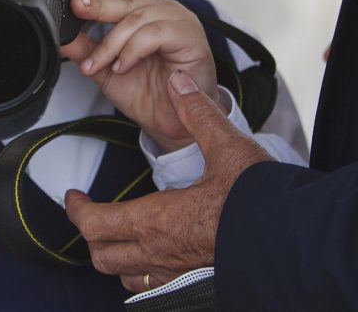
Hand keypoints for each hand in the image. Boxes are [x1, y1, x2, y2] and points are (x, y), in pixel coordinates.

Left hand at [60, 0, 220, 151]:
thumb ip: (84, 48)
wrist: (171, 121)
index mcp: (137, 12)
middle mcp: (157, 9)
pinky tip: (124, 65)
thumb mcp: (103, 68)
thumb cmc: (145, 91)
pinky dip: (133, 50)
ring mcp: (176, 19)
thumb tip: (60, 32)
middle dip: (96, 6)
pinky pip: (154, 33)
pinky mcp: (189, 34)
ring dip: (112, 44)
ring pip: (135, 18)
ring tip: (100, 64)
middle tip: (77, 7)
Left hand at [65, 70, 271, 292]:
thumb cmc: (261, 202)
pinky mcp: (194, 282)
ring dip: (112, 255)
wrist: (296, 242)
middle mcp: (160, 251)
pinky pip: (152, 285)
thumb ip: (199, 116)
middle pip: (101, 253)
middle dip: (89, 232)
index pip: (94, 221)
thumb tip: (180, 86)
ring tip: (114, 234)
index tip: (74, 195)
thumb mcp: (228, 149)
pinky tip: (150, 256)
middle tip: (88, 210)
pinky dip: (140, 272)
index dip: (76, 208)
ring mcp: (177, 272)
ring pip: (124, 274)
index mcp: (157, 219)